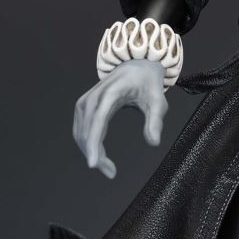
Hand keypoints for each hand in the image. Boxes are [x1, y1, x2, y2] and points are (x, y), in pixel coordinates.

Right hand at [72, 59, 167, 178]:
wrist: (136, 65)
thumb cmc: (147, 83)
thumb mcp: (157, 100)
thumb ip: (156, 121)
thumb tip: (154, 142)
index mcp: (111, 93)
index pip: (98, 122)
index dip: (94, 144)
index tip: (93, 164)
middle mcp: (94, 97)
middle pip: (87, 132)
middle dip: (96, 155)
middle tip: (111, 172)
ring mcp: (86, 101)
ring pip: (81, 133)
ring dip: (91, 152)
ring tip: (108, 167)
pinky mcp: (84, 106)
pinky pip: (81, 129)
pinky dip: (88, 144)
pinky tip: (100, 155)